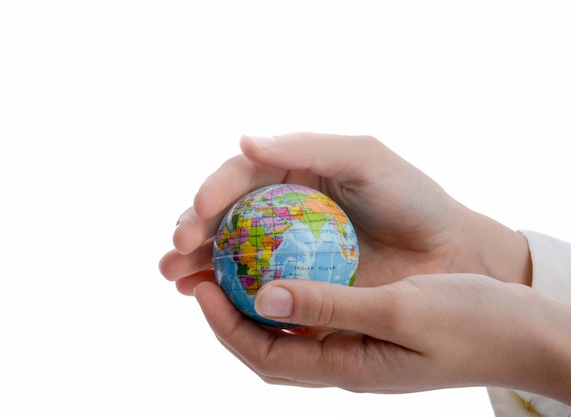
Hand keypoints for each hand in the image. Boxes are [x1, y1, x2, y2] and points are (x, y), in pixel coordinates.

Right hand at [159, 133, 530, 293]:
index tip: (198, 212)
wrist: (447, 253)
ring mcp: (285, 250)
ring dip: (196, 263)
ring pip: (230, 253)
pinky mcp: (297, 285)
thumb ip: (308, 146)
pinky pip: (254, 288)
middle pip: (224, 217)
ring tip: (175, 277)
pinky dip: (225, 293)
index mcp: (292, 175)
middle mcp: (281, 211)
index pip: (241, 178)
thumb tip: (244, 139)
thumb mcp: (366, 158)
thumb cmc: (411, 198)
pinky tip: (201, 297)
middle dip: (192, 232)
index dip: (213, 191)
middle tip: (174, 251)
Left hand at [194, 274, 570, 402]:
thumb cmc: (474, 321)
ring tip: (232, 268)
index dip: (227, 326)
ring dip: (254, 305)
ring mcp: (357, 349)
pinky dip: (289, 295)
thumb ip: (331, 305)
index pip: (267, 357)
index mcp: (349, 367)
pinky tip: (283, 266)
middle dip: (229, 317)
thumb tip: (264, 297)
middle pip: (268, 349)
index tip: (204, 288)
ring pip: (287, 333)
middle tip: (205, 276)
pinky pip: (313, 317)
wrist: (526, 333)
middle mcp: (345, 363)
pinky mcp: (369, 329)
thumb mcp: (401, 307)